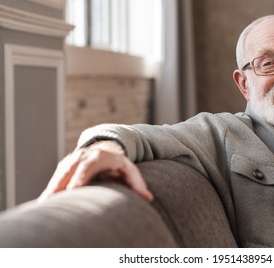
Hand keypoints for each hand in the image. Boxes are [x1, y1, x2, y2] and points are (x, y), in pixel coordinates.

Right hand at [38, 141, 153, 202]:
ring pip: (60, 174)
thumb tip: (148, 198)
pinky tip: (44, 205)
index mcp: (100, 156)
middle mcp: (84, 154)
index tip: (74, 192)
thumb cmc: (119, 164)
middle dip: (61, 185)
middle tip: (53, 204)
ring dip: (52, 189)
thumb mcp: (130, 170)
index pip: (88, 166)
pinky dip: (50, 190)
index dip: (80, 178)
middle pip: (69, 169)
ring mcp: (72, 159)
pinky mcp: (65, 165)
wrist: (106, 147)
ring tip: (44, 207)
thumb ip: (138, 183)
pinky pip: (56, 178)